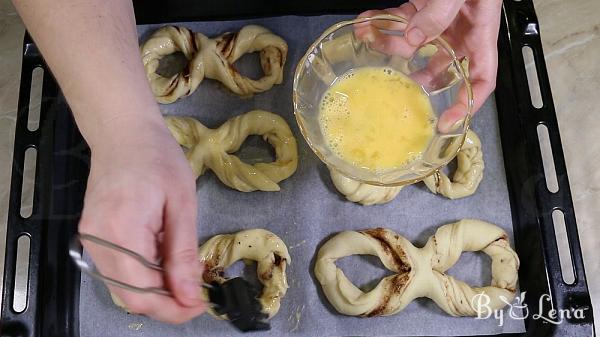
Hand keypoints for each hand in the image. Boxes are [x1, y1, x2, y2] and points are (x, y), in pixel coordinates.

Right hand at [78, 114, 205, 323]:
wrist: (123, 133)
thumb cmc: (157, 158)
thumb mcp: (182, 204)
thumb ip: (183, 253)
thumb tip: (189, 296)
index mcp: (120, 231)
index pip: (142, 293)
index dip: (172, 309)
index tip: (200, 305)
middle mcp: (97, 241)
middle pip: (129, 296)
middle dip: (166, 304)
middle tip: (196, 296)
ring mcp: (90, 239)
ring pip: (122, 287)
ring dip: (156, 290)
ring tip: (183, 275)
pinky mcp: (91, 235)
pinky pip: (117, 270)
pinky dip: (143, 274)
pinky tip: (163, 260)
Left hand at [360, 0, 502, 131]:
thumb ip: (439, 12)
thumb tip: (416, 38)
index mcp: (481, 29)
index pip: (482, 78)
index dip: (468, 102)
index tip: (448, 121)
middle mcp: (462, 28)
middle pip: (444, 66)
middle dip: (418, 76)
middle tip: (397, 83)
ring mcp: (441, 18)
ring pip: (416, 44)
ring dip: (391, 43)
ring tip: (369, 37)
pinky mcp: (423, 6)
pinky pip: (403, 20)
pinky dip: (384, 21)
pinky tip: (367, 21)